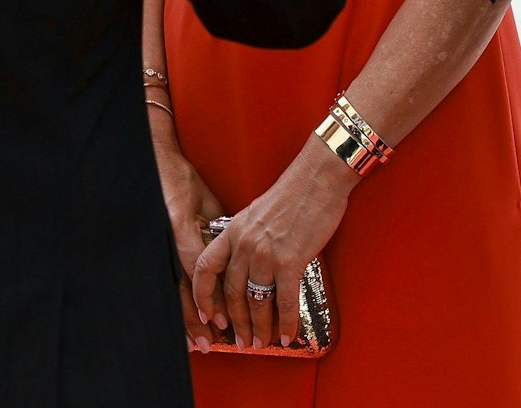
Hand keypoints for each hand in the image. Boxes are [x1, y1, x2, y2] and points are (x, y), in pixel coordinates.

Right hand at [152, 137, 225, 349]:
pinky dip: (177, 304)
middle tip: (212, 340)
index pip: (198, 268)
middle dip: (198, 317)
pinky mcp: (156, 250)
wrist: (154, 166)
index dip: (212, 296)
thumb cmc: (181, 180)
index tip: (225, 318)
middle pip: (183, 288)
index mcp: (180, 225)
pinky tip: (183, 323)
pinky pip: (169, 281)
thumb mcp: (206, 201)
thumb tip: (238, 256)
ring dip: (186, 318)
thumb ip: (219, 229)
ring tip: (197, 341)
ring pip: (174, 290)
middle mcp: (167, 240)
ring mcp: (158, 247)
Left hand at [191, 135, 354, 349]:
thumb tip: (248, 265)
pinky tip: (286, 336)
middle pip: (232, 293)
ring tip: (261, 342)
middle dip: (236, 322)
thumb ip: (247, 238)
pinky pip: (284, 302)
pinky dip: (285, 324)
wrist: (317, 178)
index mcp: (233, 230)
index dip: (203, 295)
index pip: (206, 267)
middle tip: (241, 340)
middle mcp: (244, 244)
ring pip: (256, 302)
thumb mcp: (256, 213)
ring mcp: (266, 254)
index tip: (206, 315)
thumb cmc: (293, 193)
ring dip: (259, 328)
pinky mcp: (290, 261)